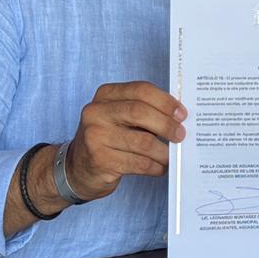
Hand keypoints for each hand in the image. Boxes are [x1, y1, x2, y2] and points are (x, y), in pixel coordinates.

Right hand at [65, 81, 187, 199]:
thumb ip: (144, 111)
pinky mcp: (99, 160)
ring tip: (171, 156)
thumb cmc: (108, 138)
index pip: (141, 90)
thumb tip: (180, 118)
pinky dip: (155, 166)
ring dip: (163, 151)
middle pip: (140, 112)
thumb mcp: (120, 117)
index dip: (166, 101)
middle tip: (181, 135)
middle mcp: (96, 112)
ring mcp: (95, 136)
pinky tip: (159, 167)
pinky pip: (138, 163)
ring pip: (142, 141)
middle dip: (166, 124)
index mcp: (106, 95)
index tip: (182, 114)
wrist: (76, 168)